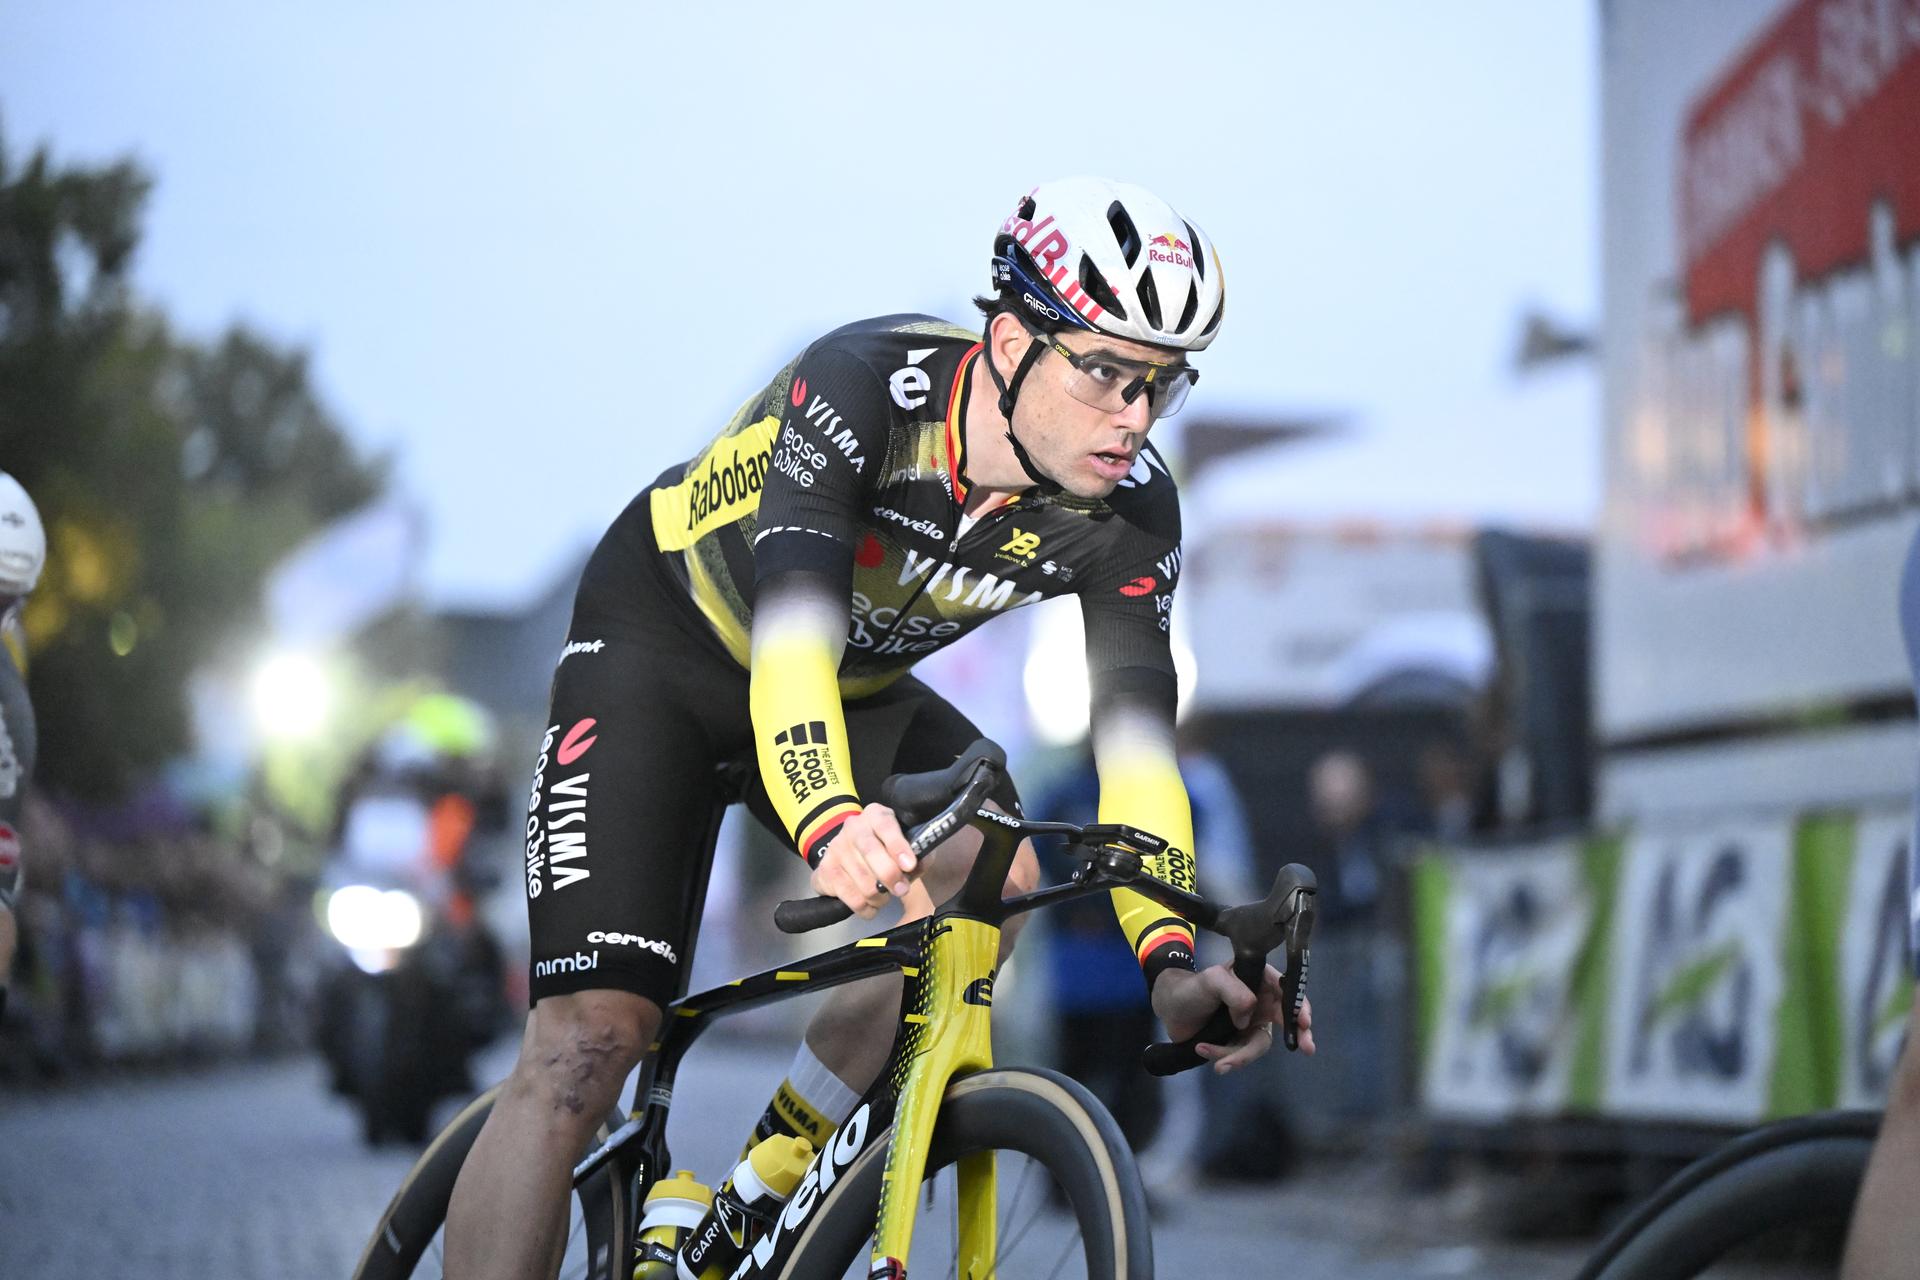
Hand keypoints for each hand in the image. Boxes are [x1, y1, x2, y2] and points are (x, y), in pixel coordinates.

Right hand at [809, 803, 917, 918]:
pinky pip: (852, 899)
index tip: (910, 865)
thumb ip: (918, 852)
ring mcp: (836, 848)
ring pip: (864, 882)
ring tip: (884, 895)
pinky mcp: (825, 870)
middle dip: (890, 875)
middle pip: (871, 852)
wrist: (847, 854)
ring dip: (880, 897)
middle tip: (902, 890)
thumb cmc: (884, 849)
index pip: (885, 826)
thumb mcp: (904, 844)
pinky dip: (866, 908)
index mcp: (875, 815)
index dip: (898, 846)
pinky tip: (870, 904)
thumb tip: (921, 863)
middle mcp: (853, 827)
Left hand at [1150, 963, 1315, 1072]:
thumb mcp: (1211, 980)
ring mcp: (1251, 1022)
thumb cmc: (1191, 987)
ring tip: (1218, 1062)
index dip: (1300, 1005)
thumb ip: (1233, 991)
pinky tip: (1203, 1050)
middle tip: (1307, 1048)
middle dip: (1298, 1035)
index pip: (1286, 990)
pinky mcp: (1238, 1040)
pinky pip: (1241, 1053)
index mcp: (1257, 979)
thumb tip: (1249, 1016)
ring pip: (1259, 1043)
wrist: (1169, 1008)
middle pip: (1287, 1019)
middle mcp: (1259, 1000)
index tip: (1304, 1022)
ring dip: (1240, 1055)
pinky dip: (1224, 1056)